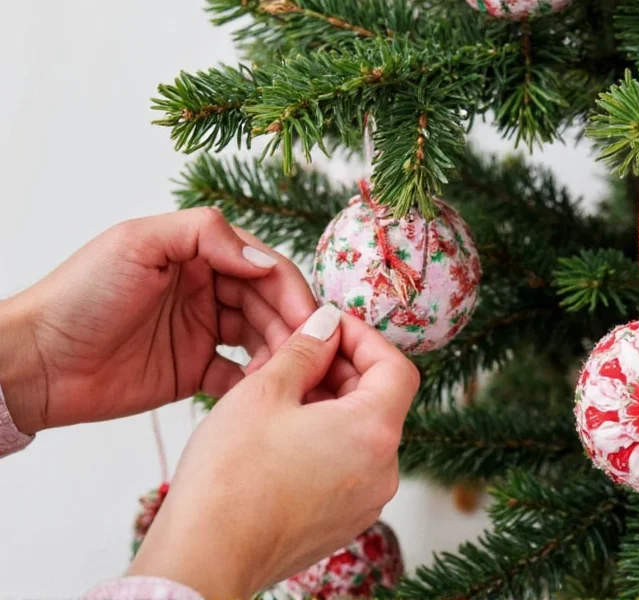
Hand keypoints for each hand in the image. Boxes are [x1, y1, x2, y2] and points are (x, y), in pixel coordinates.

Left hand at [0, 208, 317, 433]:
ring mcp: (201, 330)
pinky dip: (254, 381)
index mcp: (196, 254)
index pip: (261, 264)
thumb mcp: (139, 243)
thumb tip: (262, 258)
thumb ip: (204, 234)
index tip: (307, 316)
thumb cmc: (81, 294)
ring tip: (285, 372)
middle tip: (308, 351)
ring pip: (259, 337)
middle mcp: (205, 289)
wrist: (38, 362)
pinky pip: (237, 374)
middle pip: (267, 302)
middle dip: (291, 324)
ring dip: (278, 352)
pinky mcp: (193, 370)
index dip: (288, 288)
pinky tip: (261, 390)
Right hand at [127, 305, 419, 598]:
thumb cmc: (231, 474)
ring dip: (332, 404)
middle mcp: (383, 471)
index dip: (365, 338)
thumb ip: (306, 349)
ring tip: (284, 393)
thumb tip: (327, 324)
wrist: (206, 557)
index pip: (396, 367)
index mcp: (374, 432)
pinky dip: (327, 439)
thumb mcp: (265, 391)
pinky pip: (348, 465)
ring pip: (361, 433)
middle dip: (343, 369)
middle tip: (300, 353)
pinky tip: (284, 434)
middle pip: (380, 400)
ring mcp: (366, 501)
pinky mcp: (343, 521)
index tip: (333, 326)